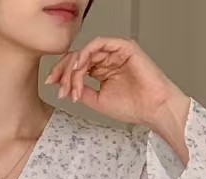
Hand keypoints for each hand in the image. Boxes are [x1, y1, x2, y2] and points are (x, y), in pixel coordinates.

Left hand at [46, 37, 190, 152]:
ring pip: (86, 51)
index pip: (77, 66)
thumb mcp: (98, 102)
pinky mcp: (123, 46)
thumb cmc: (133, 106)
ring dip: (75, 67)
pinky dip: (87, 54)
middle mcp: (107, 59)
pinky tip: (80, 67)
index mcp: (102, 71)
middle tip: (60, 87)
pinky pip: (99, 44)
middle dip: (65, 72)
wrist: (153, 108)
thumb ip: (82, 92)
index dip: (62, 74)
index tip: (52, 85)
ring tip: (72, 84)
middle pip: (78, 57)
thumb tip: (64, 88)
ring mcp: (115, 52)